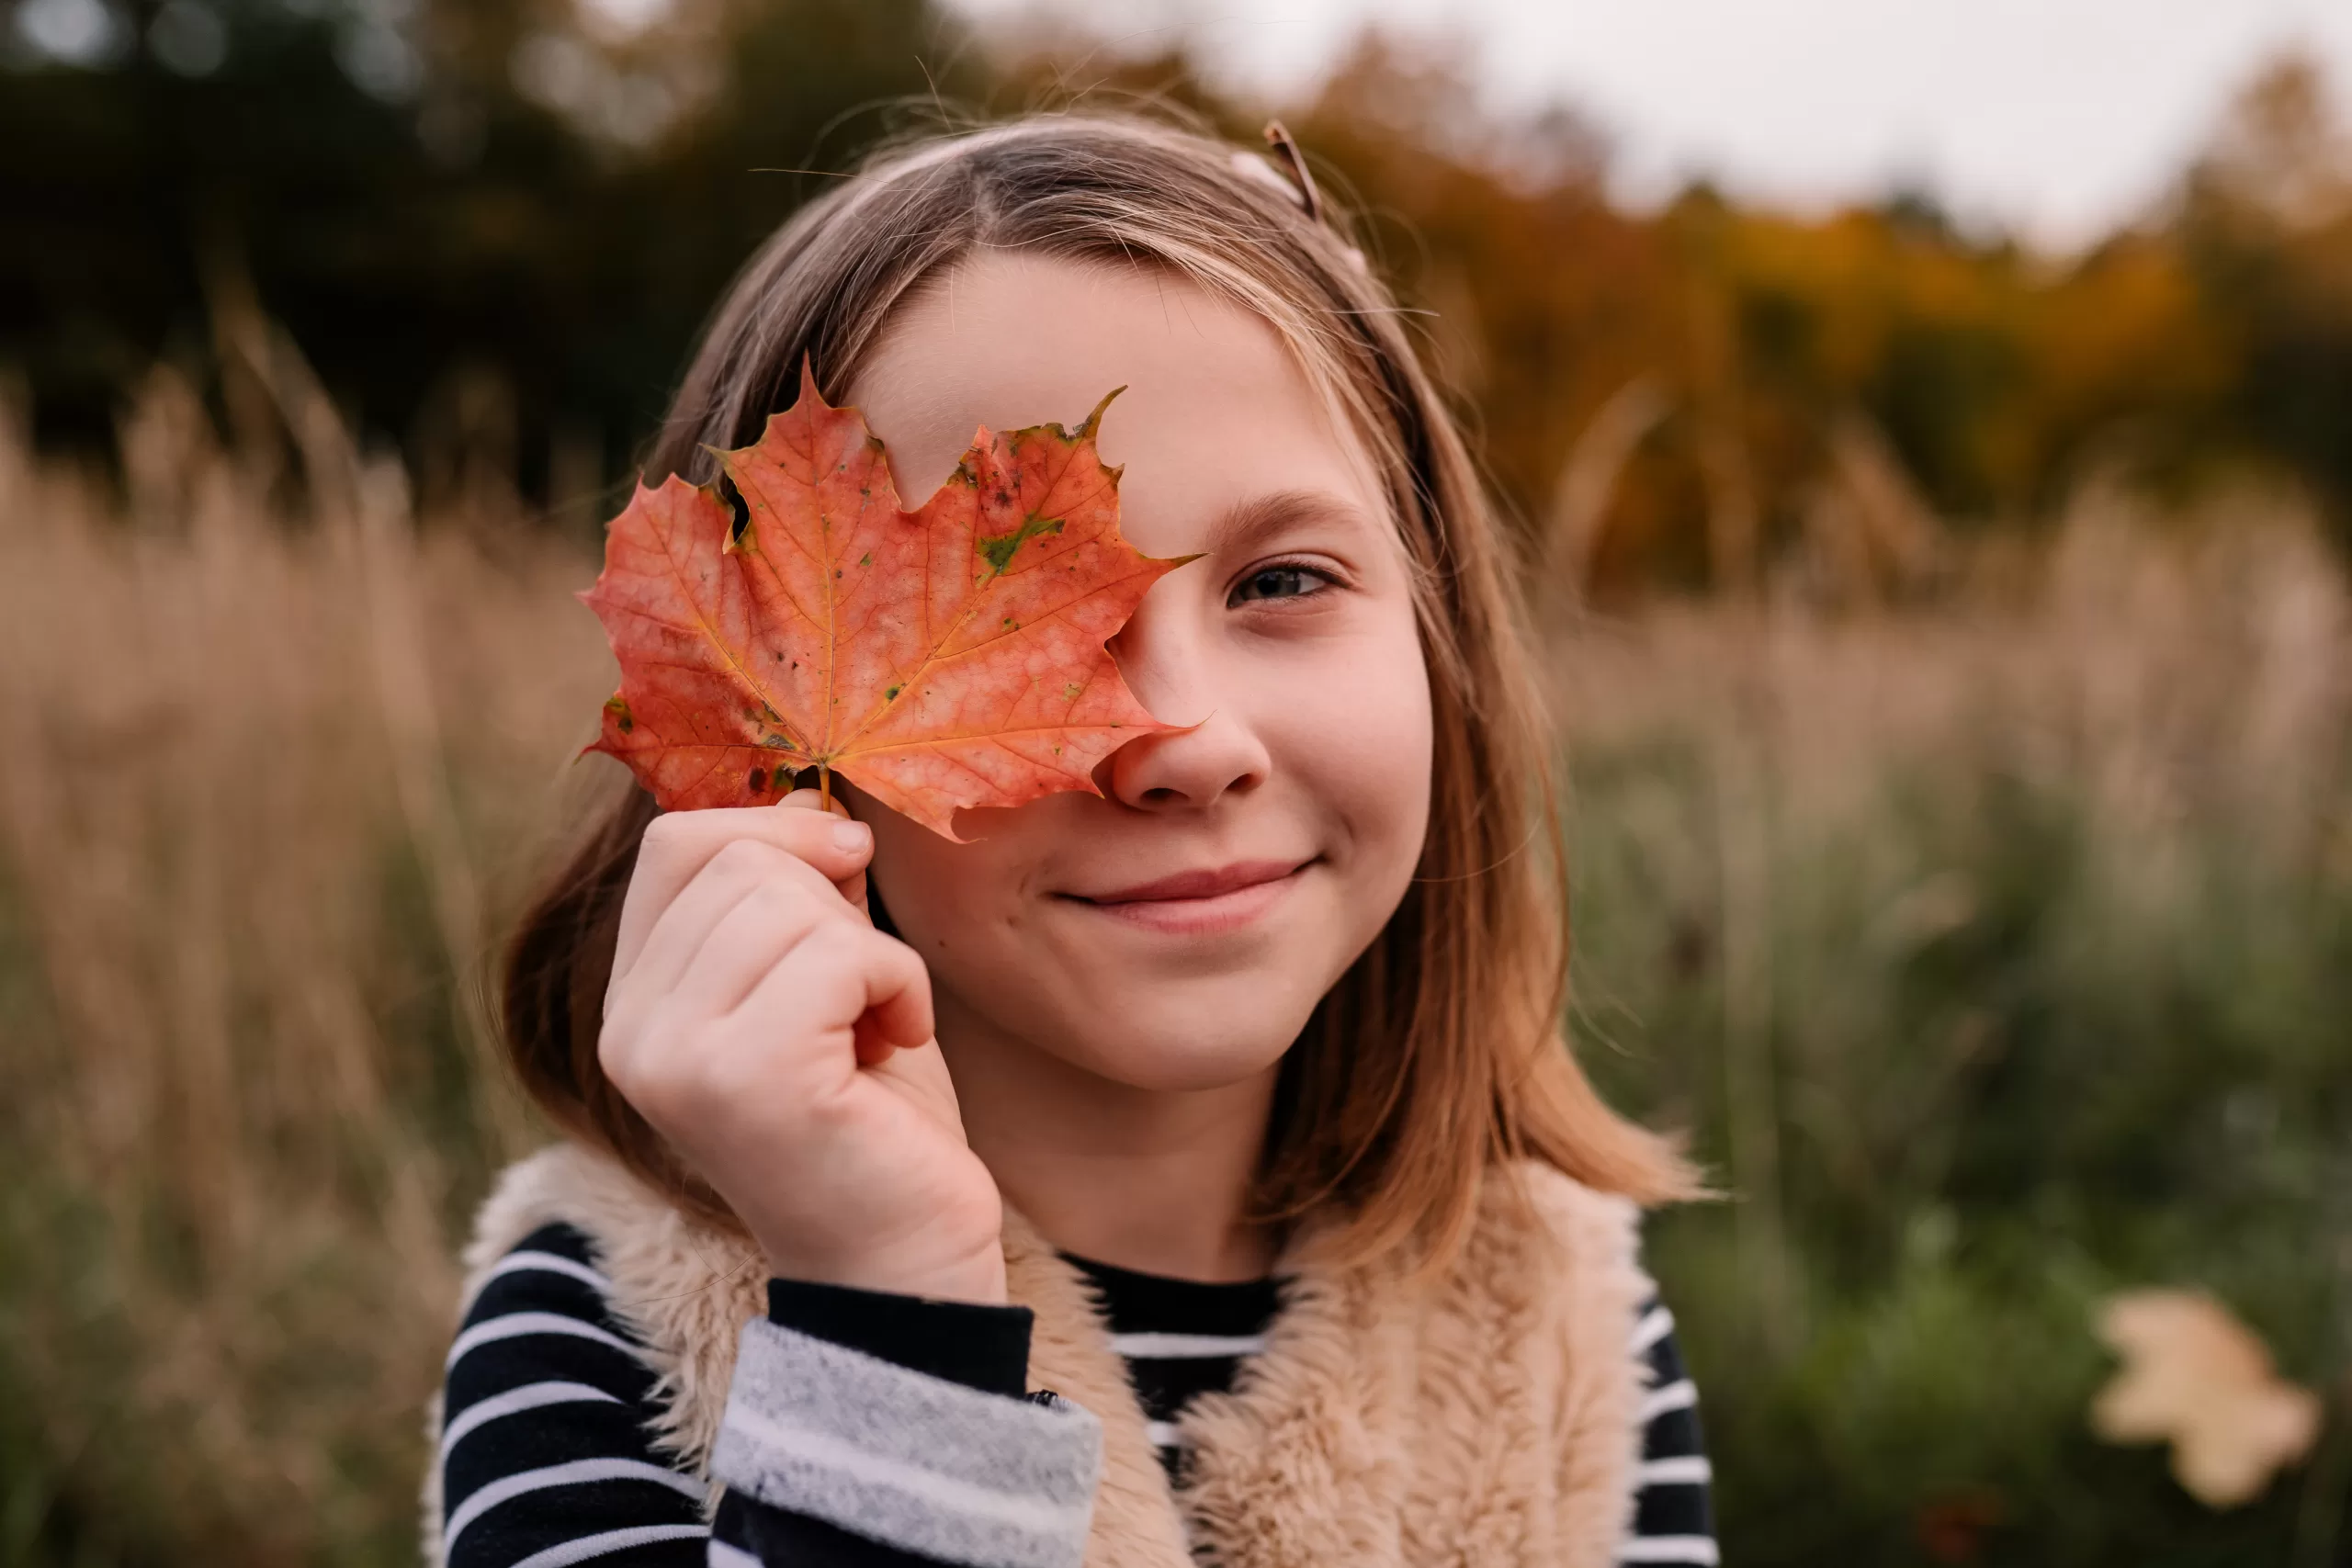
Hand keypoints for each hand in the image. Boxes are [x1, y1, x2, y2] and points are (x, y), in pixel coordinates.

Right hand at [599, 790, 1006, 1303]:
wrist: (904, 1259)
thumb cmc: (875, 1119)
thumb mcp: (823, 982)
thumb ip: (796, 898)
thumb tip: (812, 792)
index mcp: (634, 1006)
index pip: (676, 845)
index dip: (775, 830)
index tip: (845, 871)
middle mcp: (633, 1034)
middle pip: (739, 863)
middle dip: (835, 906)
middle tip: (863, 994)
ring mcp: (680, 1059)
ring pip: (790, 902)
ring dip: (874, 954)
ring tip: (879, 1028)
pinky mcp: (750, 1081)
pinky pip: (843, 955)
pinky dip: (899, 985)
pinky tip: (895, 1047)